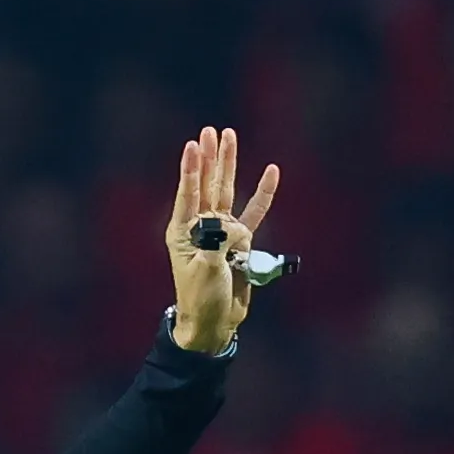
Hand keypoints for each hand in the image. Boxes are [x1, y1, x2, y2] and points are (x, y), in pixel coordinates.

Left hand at [166, 127, 282, 356]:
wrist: (214, 322)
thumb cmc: (201, 299)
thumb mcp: (206, 270)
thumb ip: (218, 243)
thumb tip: (234, 225)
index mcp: (183, 232)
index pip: (189, 194)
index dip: (192, 169)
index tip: (193, 144)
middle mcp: (201, 227)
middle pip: (209, 185)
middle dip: (211, 158)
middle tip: (211, 130)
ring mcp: (221, 232)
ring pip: (228, 193)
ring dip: (230, 166)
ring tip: (230, 137)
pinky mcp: (240, 242)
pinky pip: (255, 213)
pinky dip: (263, 194)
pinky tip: (270, 172)